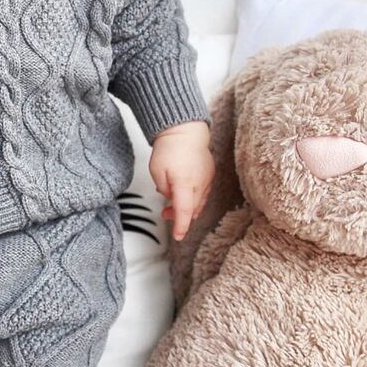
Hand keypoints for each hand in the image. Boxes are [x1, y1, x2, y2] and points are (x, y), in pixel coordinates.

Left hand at [149, 120, 214, 241]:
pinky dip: (194, 199)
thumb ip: (163, 188)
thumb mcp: (156, 170)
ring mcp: (207, 179)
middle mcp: (199, 183)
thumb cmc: (170, 146)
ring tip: (172, 205)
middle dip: (179, 216)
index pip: (184, 211)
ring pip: (199, 203)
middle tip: (165, 214)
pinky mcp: (210, 174)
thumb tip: (169, 197)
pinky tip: (184, 195)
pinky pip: (203, 194)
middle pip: (192, 209)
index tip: (178, 236)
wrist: (185, 130)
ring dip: (187, 208)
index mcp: (184, 183)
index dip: (181, 226)